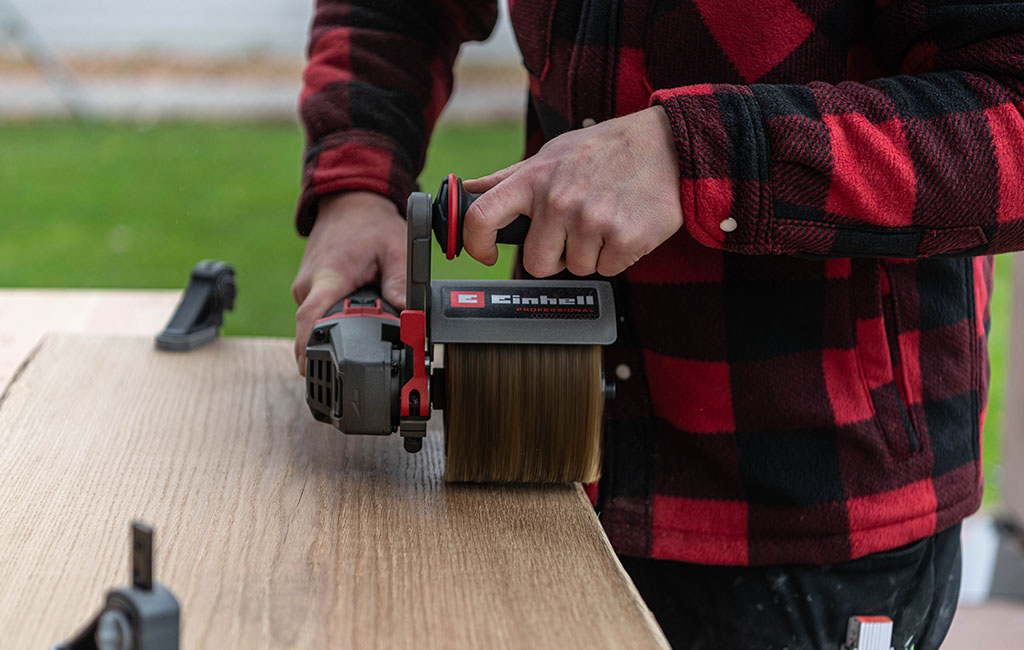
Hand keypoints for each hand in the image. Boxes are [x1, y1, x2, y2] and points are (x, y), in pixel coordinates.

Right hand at [291, 191, 406, 374]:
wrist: (349, 203)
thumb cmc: (371, 225)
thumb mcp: (397, 249)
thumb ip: (402, 283)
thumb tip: (409, 317)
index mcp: (329, 276)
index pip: (310, 319)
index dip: (308, 349)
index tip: (312, 371)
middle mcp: (309, 285)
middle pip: (314, 329)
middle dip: (337, 346)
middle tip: (368, 351)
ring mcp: (305, 288)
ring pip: (318, 323)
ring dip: (339, 330)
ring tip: (366, 321)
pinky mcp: (308, 290)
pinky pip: (319, 314)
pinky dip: (336, 319)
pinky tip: (356, 314)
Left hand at [462, 106, 681, 276]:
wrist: (671, 145)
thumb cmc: (607, 150)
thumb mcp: (553, 154)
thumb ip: (509, 178)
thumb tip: (467, 191)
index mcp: (535, 179)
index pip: (482, 218)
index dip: (475, 244)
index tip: (485, 254)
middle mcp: (559, 201)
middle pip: (535, 263)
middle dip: (554, 255)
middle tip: (574, 230)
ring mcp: (592, 221)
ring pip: (575, 268)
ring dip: (590, 253)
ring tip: (606, 219)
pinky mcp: (625, 239)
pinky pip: (608, 270)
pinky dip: (617, 255)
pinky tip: (625, 225)